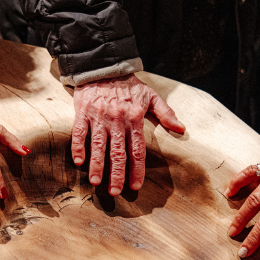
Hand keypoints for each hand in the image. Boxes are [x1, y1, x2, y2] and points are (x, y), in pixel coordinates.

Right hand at [72, 74, 184, 194]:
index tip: (135, 186)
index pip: (137, 150)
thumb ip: (166, 113)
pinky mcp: (83, 112)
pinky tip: (79, 162)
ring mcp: (99, 117)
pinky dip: (78, 147)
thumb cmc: (129, 84)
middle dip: (117, 174)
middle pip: (118, 152)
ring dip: (97, 165)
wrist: (104, 66)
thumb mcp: (150, 95)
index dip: (137, 170)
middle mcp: (117, 120)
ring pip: (98, 146)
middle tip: (115, 192)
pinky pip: (80, 133)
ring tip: (96, 182)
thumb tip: (181, 129)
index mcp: (135, 119)